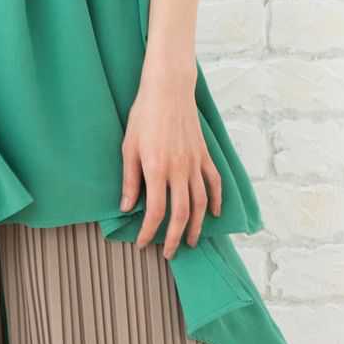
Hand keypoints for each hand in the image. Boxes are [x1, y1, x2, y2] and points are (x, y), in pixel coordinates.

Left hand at [119, 71, 222, 258]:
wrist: (168, 90)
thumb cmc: (143, 116)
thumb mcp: (128, 147)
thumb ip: (130, 180)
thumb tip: (127, 207)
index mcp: (157, 169)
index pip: (156, 212)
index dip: (149, 232)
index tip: (142, 245)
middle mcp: (179, 170)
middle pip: (182, 214)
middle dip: (175, 238)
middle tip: (170, 254)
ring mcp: (195, 163)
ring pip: (201, 203)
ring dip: (197, 226)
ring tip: (191, 240)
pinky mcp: (204, 155)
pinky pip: (214, 182)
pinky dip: (216, 200)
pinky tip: (213, 213)